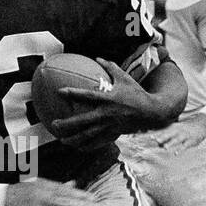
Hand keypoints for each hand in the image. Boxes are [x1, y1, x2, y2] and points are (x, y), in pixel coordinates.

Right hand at [1, 179, 98, 205]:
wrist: (0, 200)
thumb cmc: (22, 191)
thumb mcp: (39, 183)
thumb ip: (57, 185)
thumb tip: (73, 184)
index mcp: (45, 187)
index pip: (67, 191)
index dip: (81, 195)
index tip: (94, 198)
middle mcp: (42, 198)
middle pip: (66, 203)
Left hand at [47, 58, 167, 148]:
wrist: (151, 112)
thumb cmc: (137, 93)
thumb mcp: (125, 78)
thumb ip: (111, 67)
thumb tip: (98, 57)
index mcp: (108, 99)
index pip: (88, 96)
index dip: (73, 93)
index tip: (59, 91)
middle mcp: (107, 114)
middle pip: (83, 121)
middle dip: (68, 124)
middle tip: (54, 124)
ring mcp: (110, 126)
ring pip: (89, 135)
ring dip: (74, 139)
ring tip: (61, 140)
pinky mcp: (114, 134)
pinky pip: (98, 142)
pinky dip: (87, 146)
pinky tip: (77, 148)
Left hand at [158, 113, 205, 151]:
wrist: (202, 124)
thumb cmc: (185, 129)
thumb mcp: (176, 128)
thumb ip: (166, 133)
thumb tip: (154, 140)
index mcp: (173, 127)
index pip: (163, 130)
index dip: (156, 133)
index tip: (150, 136)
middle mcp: (178, 131)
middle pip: (169, 134)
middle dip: (162, 137)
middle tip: (156, 140)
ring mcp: (185, 135)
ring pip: (177, 140)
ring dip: (171, 143)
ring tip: (165, 147)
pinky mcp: (191, 141)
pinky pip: (185, 145)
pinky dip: (181, 149)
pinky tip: (176, 153)